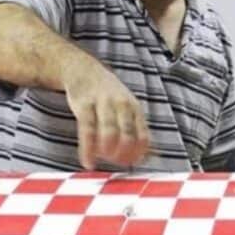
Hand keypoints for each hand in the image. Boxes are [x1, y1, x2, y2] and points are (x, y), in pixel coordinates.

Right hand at [62, 54, 149, 169]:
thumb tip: (151, 156)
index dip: (138, 154)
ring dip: (107, 152)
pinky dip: (88, 149)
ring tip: (103, 160)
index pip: (143, 136)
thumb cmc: (108, 95)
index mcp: (134, 108)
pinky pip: (87, 130)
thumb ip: (137, 131)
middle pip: (127, 136)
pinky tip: (88, 162)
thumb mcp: (128, 107)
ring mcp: (102, 104)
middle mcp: (121, 105)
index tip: (131, 163)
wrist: (84, 70)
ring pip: (108, 132)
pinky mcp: (84, 105)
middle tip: (115, 162)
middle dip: (122, 154)